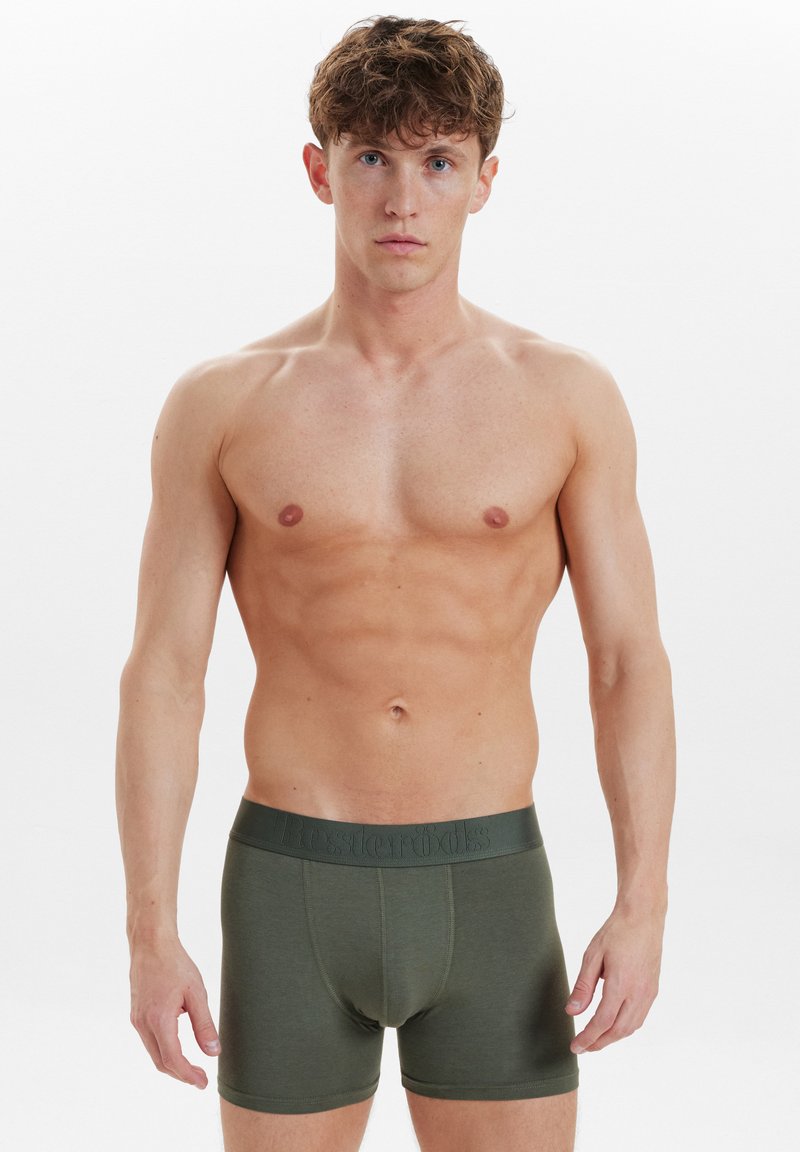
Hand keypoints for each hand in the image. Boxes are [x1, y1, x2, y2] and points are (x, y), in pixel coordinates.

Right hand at [129, 936, 220, 1087]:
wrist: (151, 944)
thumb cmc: (175, 964)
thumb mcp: (196, 993)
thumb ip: (204, 1025)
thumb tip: (213, 1053)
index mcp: (159, 1019)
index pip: (173, 1059)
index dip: (188, 1075)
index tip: (203, 1083)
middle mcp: (143, 1024)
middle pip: (161, 1062)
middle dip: (181, 1074)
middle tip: (201, 1079)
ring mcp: (137, 1020)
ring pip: (154, 1053)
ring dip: (172, 1063)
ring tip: (192, 1066)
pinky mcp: (136, 1014)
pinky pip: (149, 1041)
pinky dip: (164, 1050)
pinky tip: (178, 1046)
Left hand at [565, 903, 664, 1052]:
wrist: (644, 917)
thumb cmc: (616, 932)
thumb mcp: (593, 955)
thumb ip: (583, 986)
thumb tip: (572, 1012)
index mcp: (621, 984)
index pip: (602, 1022)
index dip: (588, 1037)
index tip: (575, 1047)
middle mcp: (638, 993)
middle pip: (618, 1030)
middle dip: (600, 1043)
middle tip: (583, 1048)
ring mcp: (649, 992)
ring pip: (631, 1027)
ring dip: (613, 1037)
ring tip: (596, 1040)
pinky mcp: (653, 989)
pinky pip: (640, 1017)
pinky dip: (626, 1027)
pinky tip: (614, 1025)